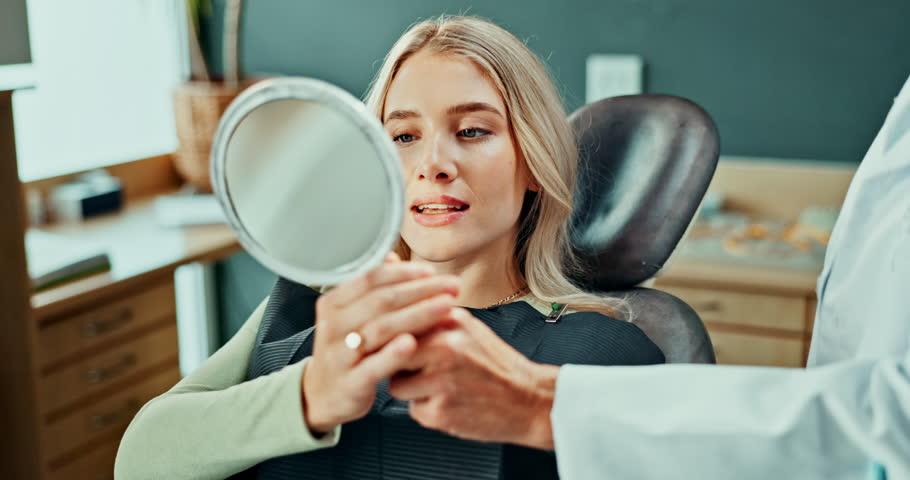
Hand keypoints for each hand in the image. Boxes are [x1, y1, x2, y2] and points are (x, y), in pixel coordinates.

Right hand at [302, 252, 459, 432]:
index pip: (373, 278)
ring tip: (447, 307)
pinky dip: (393, 353)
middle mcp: (334, 325)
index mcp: (334, 303)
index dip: (405, 273)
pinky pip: (372, 366)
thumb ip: (373, 289)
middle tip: (453, 286)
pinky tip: (414, 343)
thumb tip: (392, 257)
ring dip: (417, 315)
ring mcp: (339, 354)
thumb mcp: (354, 317)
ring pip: (381, 328)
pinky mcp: (349, 383)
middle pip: (382, 300)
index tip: (433, 272)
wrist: (322, 395)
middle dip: (421, 291)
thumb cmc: (347, 351)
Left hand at [388, 307, 559, 449]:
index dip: (394, 338)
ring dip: (412, 391)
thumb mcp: (469, 328)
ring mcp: (442, 380)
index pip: (399, 322)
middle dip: (399, 364)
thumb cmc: (497, 365)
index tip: (394, 344)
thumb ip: (433, 317)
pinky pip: (413, 411)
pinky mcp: (442, 411)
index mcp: (450, 321)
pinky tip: (451, 404)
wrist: (530, 400)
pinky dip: (427, 412)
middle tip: (419, 369)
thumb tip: (398, 309)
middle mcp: (445, 347)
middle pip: (392, 353)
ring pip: (397, 386)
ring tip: (440, 388)